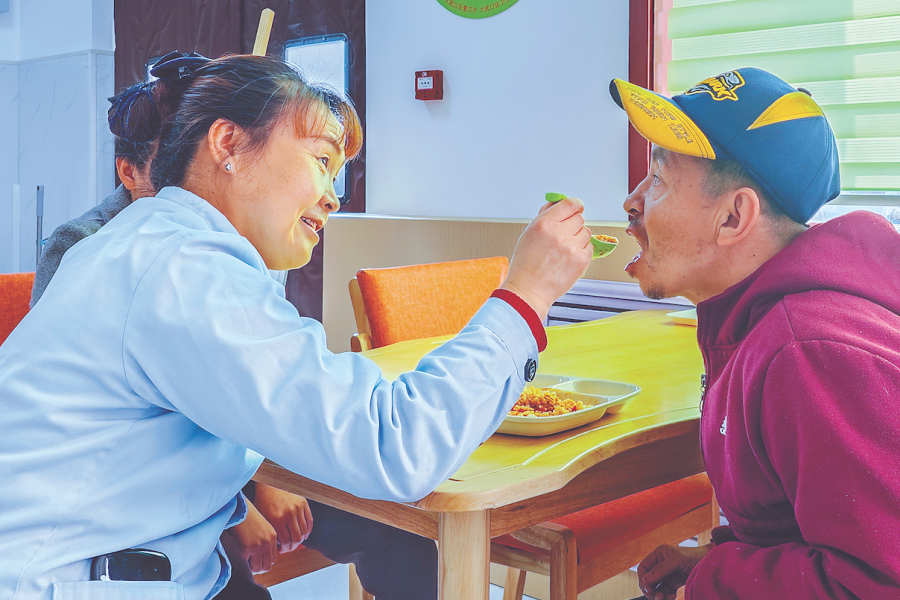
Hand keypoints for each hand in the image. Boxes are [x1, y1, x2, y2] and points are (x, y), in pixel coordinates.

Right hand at [231, 500, 277, 572]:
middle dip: (259, 568)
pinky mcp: (247, 548)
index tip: (258, 561)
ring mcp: (258, 546)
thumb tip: (263, 557)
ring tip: (246, 561)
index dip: (265, 562)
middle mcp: (268, 542)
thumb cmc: (248, 517)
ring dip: (251, 567)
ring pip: (258, 568)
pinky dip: (243, 562)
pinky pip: (246, 564)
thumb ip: (266, 540)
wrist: (239, 509)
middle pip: (267, 566)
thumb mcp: (263, 527)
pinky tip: (241, 556)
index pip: (273, 558)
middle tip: (251, 565)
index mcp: (273, 537)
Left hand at [253, 483, 313, 553]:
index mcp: (277, 519)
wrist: (270, 484)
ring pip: (304, 531)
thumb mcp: (264, 518)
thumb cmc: (264, 501)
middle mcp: (289, 514)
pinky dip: (308, 530)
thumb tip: (277, 547)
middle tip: (290, 548)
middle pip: (297, 539)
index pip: (286, 541)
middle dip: (293, 547)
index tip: (282, 550)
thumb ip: (272, 532)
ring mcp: (298, 508)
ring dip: (301, 539)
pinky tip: (303, 534)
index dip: (285, 549)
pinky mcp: (303, 503)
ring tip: (296, 541)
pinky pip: (309, 521)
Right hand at [502, 197, 591, 320]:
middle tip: (564, 235)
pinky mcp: (581, 260)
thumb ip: (545, 215)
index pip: (569, 204)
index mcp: (544, 223)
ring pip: (586, 232)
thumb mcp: (529, 234)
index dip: (575, 205)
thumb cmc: (526, 264)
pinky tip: (569, 258)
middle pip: (579, 218)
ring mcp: (571, 247)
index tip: (576, 207)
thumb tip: (557, 202)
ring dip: (578, 238)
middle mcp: (558, 233)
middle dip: (573, 225)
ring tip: (564, 249)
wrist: (529, 290)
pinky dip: (582, 251)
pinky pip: (589, 248)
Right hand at [637, 543, 710, 599]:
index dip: (643, 578)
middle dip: (650, 589)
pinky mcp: (674, 583)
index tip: (648, 588)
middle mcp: (661, 563)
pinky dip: (665, 596)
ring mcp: (667, 574)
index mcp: (660, 554)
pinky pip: (665, 592)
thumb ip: (661, 569)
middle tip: (656, 597)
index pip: (644, 567)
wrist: (713, 563)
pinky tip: (670, 597)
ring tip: (663, 599)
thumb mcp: (678, 560)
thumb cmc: (696, 557)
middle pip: (648, 579)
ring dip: (657, 594)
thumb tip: (645, 580)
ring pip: (656, 587)